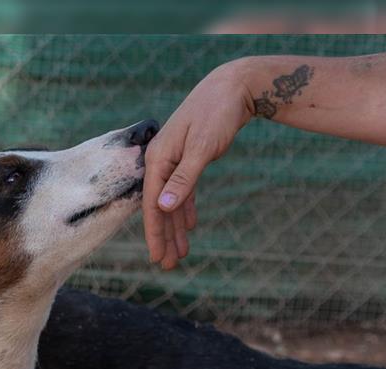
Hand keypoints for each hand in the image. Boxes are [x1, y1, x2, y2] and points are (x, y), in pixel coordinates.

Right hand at [143, 59, 254, 268]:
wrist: (234, 85)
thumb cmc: (217, 113)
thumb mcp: (201, 148)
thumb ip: (183, 180)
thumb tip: (163, 208)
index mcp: (158, 159)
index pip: (152, 204)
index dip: (154, 232)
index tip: (157, 257)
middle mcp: (162, 162)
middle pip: (160, 207)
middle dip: (164, 237)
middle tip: (168, 265)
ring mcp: (174, 161)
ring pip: (173, 202)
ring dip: (176, 228)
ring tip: (181, 254)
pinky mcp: (189, 159)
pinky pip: (184, 191)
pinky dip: (186, 209)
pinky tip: (190, 227)